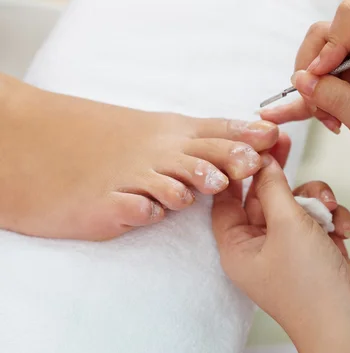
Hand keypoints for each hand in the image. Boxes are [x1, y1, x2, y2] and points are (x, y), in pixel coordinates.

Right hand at [0, 74, 278, 239]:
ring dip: (190, 182)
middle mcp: (160, 154)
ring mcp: (135, 178)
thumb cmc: (127, 151)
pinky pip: (132, 207)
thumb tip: (256, 147)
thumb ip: (207, 143)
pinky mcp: (111, 203)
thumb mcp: (168, 137)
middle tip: (251, 162)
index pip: (216, 132)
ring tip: (211, 185)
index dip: (245, 134)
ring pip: (168, 181)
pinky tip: (149, 209)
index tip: (273, 136)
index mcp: (177, 136)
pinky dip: (143, 208)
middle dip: (227, 157)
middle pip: (200, 154)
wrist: (61, 158)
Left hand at [211, 140, 349, 345]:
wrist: (349, 323)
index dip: (237, 170)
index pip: (226, 199)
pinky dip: (332, 218)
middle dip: (280, 175)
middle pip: (263, 197)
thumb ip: (273, 187)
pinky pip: (318, 219)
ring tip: (328, 211)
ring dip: (315, 200)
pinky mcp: (315, 250)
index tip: (250, 143)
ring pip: (296, 204)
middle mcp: (259, 247)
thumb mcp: (287, 225)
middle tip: (285, 141)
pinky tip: (343, 232)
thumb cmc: (309, 284)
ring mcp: (289, 248)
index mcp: (237, 247)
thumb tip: (264, 160)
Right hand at [260, 0, 349, 179]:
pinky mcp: (348, 88)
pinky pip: (318, 88)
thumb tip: (303, 80)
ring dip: (312, 92)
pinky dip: (302, 102)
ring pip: (316, 63)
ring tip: (327, 120)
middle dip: (313, 68)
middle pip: (326, 36)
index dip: (330, 43)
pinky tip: (279, 115)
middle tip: (316, 101)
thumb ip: (339, 100)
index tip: (322, 74)